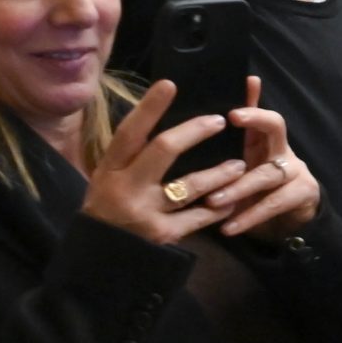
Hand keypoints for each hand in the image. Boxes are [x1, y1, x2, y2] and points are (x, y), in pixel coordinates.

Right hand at [80, 81, 247, 245]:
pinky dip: (217, 208)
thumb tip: (163, 120)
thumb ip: (133, 157)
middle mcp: (125, 186)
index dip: (150, 107)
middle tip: (219, 121)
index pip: (129, 132)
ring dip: (218, 173)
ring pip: (190, 185)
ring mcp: (145, 211)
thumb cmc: (109, 208)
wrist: (103, 258)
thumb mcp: (110, 179)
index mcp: (110, 169)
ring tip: (238, 164)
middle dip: (193, 131)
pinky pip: (198, 217)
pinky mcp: (163, 234)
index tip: (170, 84)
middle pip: (163, 150)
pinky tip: (231, 202)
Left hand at [203, 77, 321, 239]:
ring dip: (240, 187)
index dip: (251, 106)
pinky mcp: (302, 195)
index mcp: (264, 139)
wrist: (290, 221)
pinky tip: (228, 227)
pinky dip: (249, 216)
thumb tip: (219, 106)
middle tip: (232, 118)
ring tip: (214, 200)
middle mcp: (282, 149)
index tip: (232, 106)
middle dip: (256, 119)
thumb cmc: (258, 187)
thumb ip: (233, 140)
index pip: (260, 111)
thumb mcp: (243, 164)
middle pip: (276, 127)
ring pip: (268, 173)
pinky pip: (274, 204)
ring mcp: (295, 172)